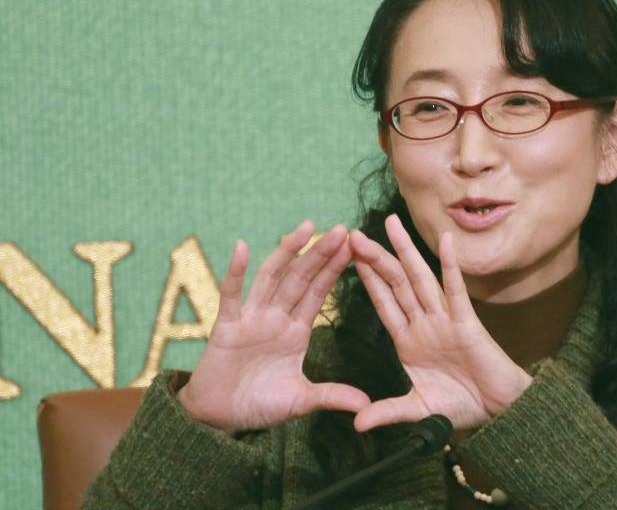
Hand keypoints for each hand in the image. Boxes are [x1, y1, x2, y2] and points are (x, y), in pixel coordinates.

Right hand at [177, 221, 370, 432]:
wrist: (218, 420)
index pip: (319, 293)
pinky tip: (243, 247)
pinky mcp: (226, 327)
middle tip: (342, 229)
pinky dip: (236, 271)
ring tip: (307, 228)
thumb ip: (331, 396)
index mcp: (296, 331)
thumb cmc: (258, 405)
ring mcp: (250, 319)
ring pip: (271, 278)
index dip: (335, 270)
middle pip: (301, 278)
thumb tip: (366, 403)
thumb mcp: (300, 400)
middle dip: (320, 254)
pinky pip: (231, 295)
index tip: (354, 247)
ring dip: (288, 252)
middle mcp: (275, 318)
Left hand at [348, 214, 532, 431]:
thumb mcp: (417, 409)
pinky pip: (456, 290)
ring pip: (420, 278)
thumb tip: (357, 424)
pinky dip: (450, 265)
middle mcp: (424, 323)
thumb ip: (387, 412)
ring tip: (389, 223)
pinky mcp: (467, 322)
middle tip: (353, 234)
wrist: (498, 410)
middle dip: (375, 258)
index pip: (383, 303)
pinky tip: (445, 242)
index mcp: (409, 340)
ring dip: (404, 250)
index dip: (366, 280)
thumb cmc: (462, 406)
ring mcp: (445, 319)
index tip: (347, 258)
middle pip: (396, 283)